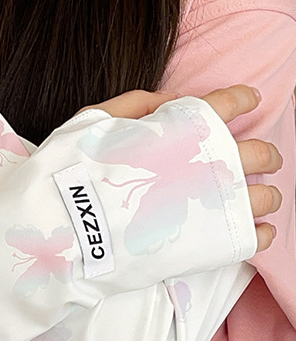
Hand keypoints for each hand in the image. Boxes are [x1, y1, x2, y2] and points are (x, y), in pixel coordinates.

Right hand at [84, 86, 281, 252]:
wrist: (73, 229)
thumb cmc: (76, 172)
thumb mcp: (94, 119)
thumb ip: (135, 103)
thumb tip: (172, 98)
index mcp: (185, 128)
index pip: (229, 103)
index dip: (242, 99)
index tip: (248, 99)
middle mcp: (211, 161)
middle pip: (261, 152)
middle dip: (263, 154)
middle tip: (256, 158)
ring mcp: (220, 202)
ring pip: (268, 195)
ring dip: (266, 193)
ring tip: (254, 197)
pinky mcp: (221, 242)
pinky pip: (261, 235)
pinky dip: (262, 230)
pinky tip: (252, 228)